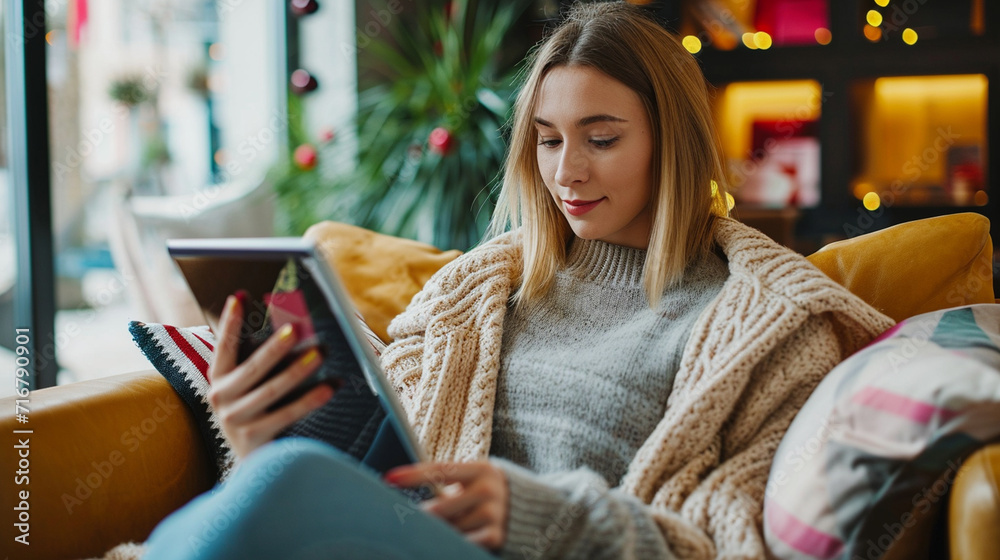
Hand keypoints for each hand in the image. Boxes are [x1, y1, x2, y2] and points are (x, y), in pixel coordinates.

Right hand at [207, 292, 333, 458]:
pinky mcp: (253, 438)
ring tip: (320, 354)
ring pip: (271, 390)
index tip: (239, 297)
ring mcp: (235, 420)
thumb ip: (262, 358)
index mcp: (219, 379)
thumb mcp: (253, 385)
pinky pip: (286, 414)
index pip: (224, 346)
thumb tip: (290, 324)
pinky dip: (308, 400)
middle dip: (274, 348)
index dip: (230, 323)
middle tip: (295, 329)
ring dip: (297, 371)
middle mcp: (221, 398)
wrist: (254, 464)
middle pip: (253, 368)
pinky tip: (328, 388)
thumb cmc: (260, 412)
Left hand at [385, 461, 509, 550]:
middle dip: (422, 516)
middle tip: (405, 520)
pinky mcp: (498, 535)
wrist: (534, 511)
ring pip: (451, 528)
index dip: (413, 475)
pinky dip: (455, 543)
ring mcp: (495, 512)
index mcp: (481, 469)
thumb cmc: (489, 494)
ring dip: (442, 531)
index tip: (389, 479)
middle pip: (441, 506)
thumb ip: (449, 486)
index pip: (440, 470)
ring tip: (441, 530)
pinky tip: (450, 543)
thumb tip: (410, 494)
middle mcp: (488, 488)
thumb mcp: (475, 481)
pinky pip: (465, 543)